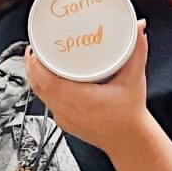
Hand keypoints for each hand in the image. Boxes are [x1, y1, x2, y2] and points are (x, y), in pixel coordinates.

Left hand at [24, 19, 152, 156]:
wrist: (130, 142)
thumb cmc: (130, 115)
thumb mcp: (134, 79)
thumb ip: (137, 51)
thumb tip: (138, 28)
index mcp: (80, 99)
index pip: (47, 80)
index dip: (36, 63)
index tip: (36, 47)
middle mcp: (67, 109)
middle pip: (38, 85)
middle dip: (32, 65)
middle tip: (35, 47)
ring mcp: (64, 117)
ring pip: (40, 94)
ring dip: (35, 76)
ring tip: (36, 59)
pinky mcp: (64, 122)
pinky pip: (47, 102)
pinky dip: (43, 88)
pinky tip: (45, 79)